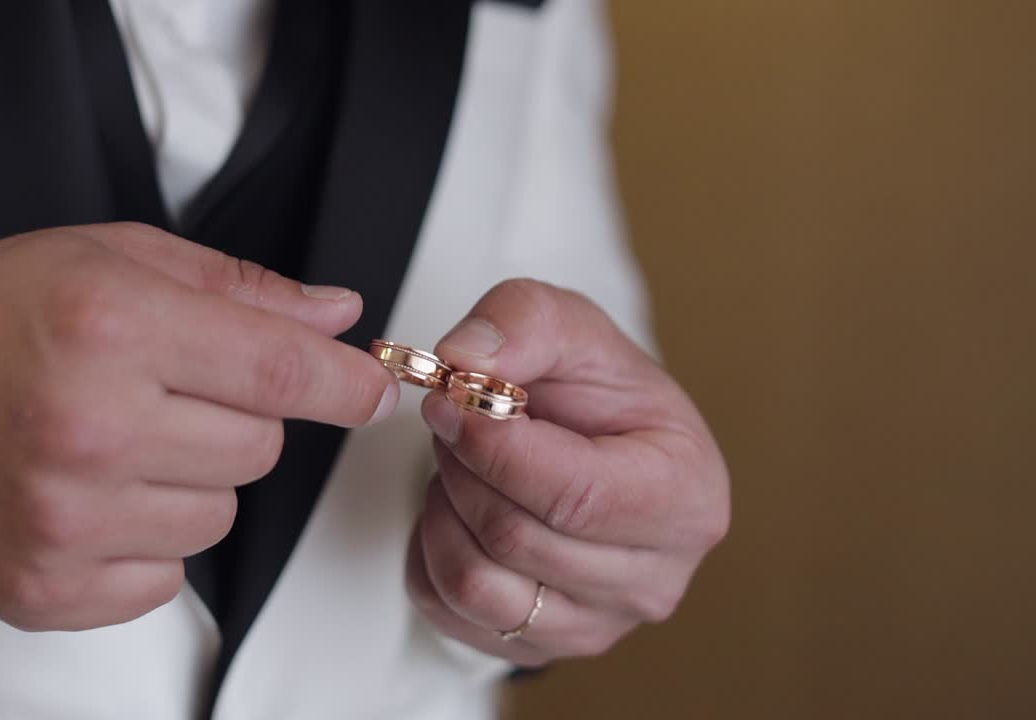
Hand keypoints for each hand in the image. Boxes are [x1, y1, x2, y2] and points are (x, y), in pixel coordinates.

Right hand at [0, 222, 397, 630]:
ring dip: (192, 480)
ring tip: (116, 443)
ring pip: (222, 516)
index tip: (371, 390)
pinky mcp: (50, 587)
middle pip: (261, 449)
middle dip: (237, 418)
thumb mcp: (107, 260)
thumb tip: (334, 314)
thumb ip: (235, 288)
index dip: (346, 384)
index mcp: (111, 327)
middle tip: (164, 393)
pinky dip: (150, 541)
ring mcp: (67, 519)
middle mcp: (90, 427)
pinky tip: (95, 497)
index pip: (280, 370)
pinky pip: (170, 579)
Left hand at [406, 279, 728, 665]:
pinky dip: (430, 551)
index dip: (494, 447)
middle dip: (463, 468)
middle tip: (456, 422)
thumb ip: (520, 321)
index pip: (574, 495)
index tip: (450, 400)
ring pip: (475, 584)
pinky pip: (446, 611)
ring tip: (463, 466)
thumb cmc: (592, 391)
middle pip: (516, 538)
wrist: (591, 444)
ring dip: (443, 509)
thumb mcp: (567, 326)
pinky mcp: (540, 647)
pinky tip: (459, 510)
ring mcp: (599, 625)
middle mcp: (655, 578)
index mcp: (686, 496)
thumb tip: (464, 361)